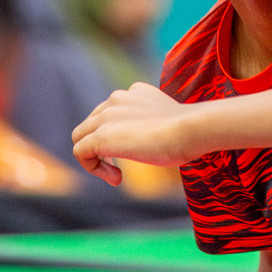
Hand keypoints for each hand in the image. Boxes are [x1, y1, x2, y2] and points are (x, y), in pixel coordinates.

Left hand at [71, 83, 204, 185]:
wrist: (191, 129)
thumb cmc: (191, 131)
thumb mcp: (172, 123)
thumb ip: (157, 124)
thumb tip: (160, 140)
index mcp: (134, 93)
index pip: (110, 112)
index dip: (116, 135)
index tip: (136, 151)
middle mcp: (117, 99)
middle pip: (91, 124)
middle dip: (101, 146)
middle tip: (120, 167)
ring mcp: (106, 116)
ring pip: (81, 136)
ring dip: (96, 158)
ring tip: (117, 174)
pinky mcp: (101, 136)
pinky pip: (80, 152)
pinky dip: (94, 168)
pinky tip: (117, 178)